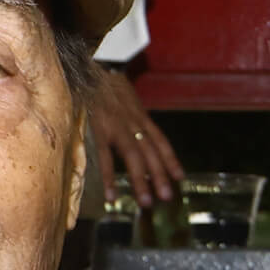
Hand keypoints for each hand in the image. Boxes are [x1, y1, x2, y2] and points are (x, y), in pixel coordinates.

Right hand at [86, 66, 182, 208]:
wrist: (89, 67)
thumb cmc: (105, 84)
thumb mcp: (127, 97)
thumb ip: (133, 116)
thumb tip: (139, 132)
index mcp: (141, 116)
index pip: (161, 141)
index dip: (171, 160)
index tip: (180, 178)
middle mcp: (134, 122)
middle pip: (151, 152)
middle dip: (160, 175)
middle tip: (167, 197)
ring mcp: (118, 126)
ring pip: (133, 157)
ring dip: (141, 181)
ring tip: (146, 202)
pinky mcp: (100, 129)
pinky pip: (106, 157)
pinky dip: (110, 177)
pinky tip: (112, 196)